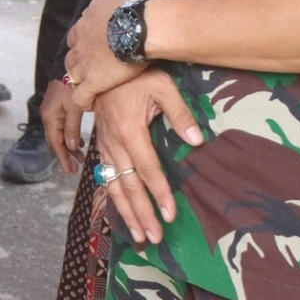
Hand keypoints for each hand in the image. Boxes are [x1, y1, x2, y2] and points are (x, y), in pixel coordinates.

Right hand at [41, 79, 88, 173]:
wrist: (68, 68)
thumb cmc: (72, 88)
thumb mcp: (75, 110)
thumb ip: (72, 130)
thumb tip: (70, 148)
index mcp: (50, 118)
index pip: (55, 143)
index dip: (63, 158)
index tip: (70, 170)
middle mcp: (47, 116)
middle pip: (55, 141)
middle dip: (64, 155)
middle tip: (74, 168)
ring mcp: (51, 111)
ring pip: (58, 134)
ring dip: (68, 146)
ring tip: (78, 156)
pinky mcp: (56, 107)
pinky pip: (61, 127)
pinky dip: (68, 136)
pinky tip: (77, 142)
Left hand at [63, 0, 147, 108]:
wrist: (137, 28)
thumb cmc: (130, 12)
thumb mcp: (109, 0)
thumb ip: (101, 8)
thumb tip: (100, 9)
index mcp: (82, 26)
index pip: (75, 39)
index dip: (83, 46)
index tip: (94, 51)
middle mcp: (78, 45)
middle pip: (71, 58)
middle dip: (79, 64)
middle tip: (93, 71)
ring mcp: (83, 64)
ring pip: (72, 77)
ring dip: (80, 82)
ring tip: (92, 89)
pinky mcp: (92, 82)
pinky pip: (80, 97)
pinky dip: (84, 101)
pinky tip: (92, 104)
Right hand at [92, 68, 203, 244]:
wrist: (104, 61)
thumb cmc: (136, 73)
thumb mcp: (162, 86)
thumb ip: (180, 114)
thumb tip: (198, 141)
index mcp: (129, 130)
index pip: (147, 169)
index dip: (158, 194)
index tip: (170, 215)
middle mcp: (114, 142)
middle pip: (127, 185)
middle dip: (141, 213)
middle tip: (154, 238)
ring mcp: (105, 144)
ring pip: (113, 184)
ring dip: (126, 211)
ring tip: (139, 235)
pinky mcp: (101, 143)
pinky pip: (105, 175)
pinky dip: (113, 196)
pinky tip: (122, 211)